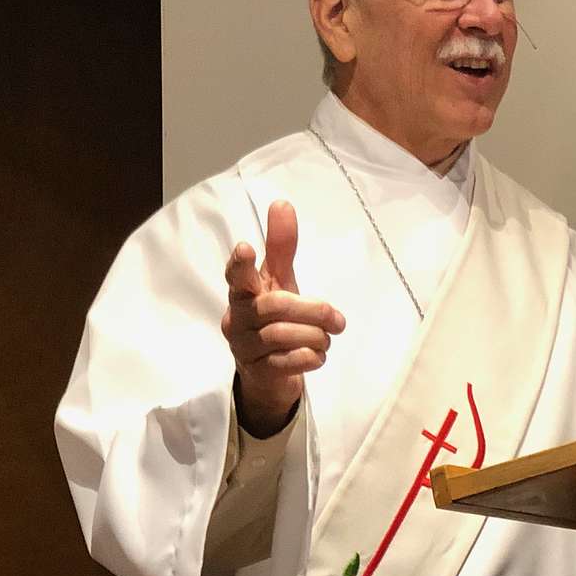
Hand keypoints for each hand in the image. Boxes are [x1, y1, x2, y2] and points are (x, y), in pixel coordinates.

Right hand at [222, 200, 345, 436]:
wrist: (269, 372)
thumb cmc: (274, 318)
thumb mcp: (280, 282)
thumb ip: (281, 247)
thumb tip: (282, 203)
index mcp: (242, 293)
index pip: (237, 276)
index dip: (241, 263)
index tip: (247, 247)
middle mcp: (237, 319)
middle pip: (276, 306)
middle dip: (314, 311)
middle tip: (338, 319)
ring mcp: (244, 347)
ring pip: (285, 335)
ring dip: (317, 337)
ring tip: (326, 338)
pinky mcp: (259, 372)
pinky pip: (290, 361)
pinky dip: (312, 357)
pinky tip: (317, 355)